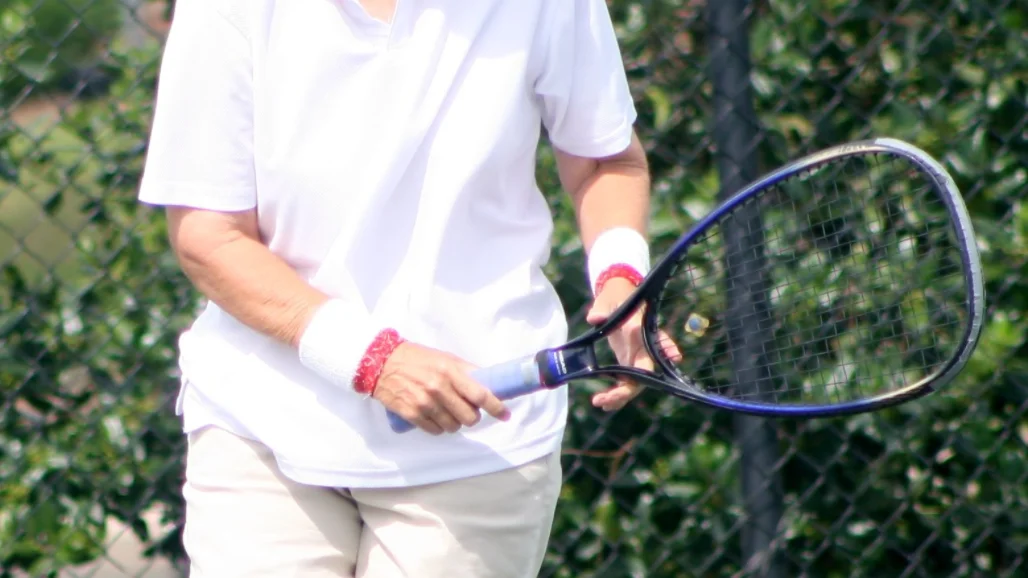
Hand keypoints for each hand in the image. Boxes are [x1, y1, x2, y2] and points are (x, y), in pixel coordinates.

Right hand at [372, 342, 510, 434]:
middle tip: (466, 410)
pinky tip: (435, 418)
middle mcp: (439, 388)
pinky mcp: (411, 414)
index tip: (505, 415)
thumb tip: (488, 384)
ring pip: (453, 427)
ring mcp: (425, 403)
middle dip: (471, 416)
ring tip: (447, 412)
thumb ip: (466, 371)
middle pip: (469, 417)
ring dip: (454, 423)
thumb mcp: (445, 358)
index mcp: (450, 372)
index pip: (480, 395)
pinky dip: (439, 428)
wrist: (382, 363)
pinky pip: (435, 431)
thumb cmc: (417, 358)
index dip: (496, 407)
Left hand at [585, 277, 682, 411]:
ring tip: (600, 403)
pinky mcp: (627, 361)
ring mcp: (636, 356)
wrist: (615, 298)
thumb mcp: (606, 300)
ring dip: (620, 396)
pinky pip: (626, 382)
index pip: (656, 341)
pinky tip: (603, 403)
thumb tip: (595, 318)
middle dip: (628, 389)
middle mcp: (642, 346)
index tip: (675, 357)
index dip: (666, 349)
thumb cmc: (613, 297)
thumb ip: (600, 309)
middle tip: (609, 398)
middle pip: (644, 372)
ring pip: (635, 382)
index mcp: (640, 328)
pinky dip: (617, 394)